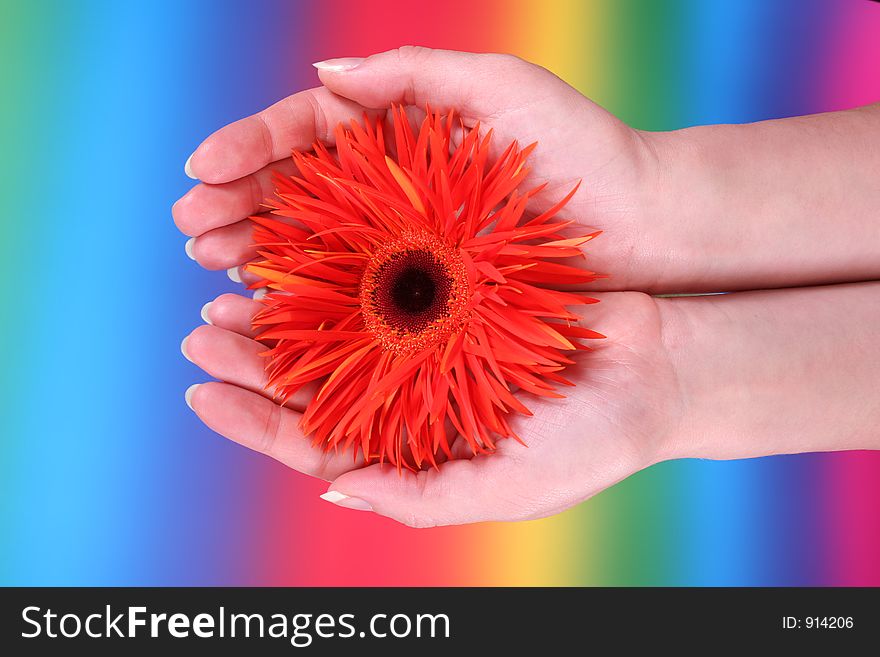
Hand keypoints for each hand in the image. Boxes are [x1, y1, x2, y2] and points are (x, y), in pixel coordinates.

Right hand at [172, 47, 653, 290]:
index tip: (202, 170)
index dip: (250, 147)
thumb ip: (411, 75)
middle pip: (296, 186)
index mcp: (402, 127)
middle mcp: (395, 180)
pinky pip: (353, 284)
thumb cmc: (578, 148)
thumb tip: (322, 78)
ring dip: (255, 246)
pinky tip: (265, 298)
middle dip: (236, 202)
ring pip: (313, 238)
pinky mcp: (428, 284)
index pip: (308, 131)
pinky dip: (304, 289)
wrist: (639, 223)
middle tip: (191, 228)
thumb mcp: (497, 87)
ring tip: (211, 261)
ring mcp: (408, 234)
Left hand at [183, 290, 678, 525]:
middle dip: (254, 360)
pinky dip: (341, 271)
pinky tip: (303, 255)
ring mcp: (430, 342)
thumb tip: (333, 489)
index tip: (204, 392)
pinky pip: (383, 281)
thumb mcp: (503, 489)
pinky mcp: (454, 295)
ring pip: (337, 326)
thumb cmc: (589, 442)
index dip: (256, 420)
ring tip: (230, 288)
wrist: (657, 369)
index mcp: (413, 448)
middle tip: (202, 329)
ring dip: (285, 312)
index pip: (315, 439)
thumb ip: (415, 498)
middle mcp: (412, 395)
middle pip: (314, 381)